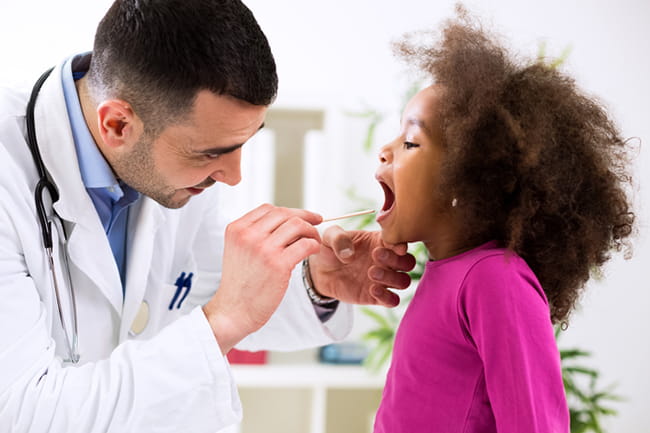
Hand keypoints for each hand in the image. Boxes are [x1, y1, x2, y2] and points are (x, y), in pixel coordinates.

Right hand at [203, 204, 321, 353]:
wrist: (233, 311)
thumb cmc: (239, 285)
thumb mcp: (238, 250)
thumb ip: (256, 235)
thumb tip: (286, 224)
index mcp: (237, 229)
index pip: (268, 209)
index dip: (290, 211)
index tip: (303, 216)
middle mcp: (248, 235)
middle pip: (284, 214)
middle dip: (304, 217)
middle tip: (316, 225)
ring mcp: (263, 248)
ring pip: (297, 225)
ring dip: (311, 231)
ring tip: (314, 241)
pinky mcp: (278, 264)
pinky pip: (305, 244)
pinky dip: (314, 245)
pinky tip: (313, 251)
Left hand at [308, 226, 415, 306]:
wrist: (320, 272)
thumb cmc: (329, 249)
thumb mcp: (329, 237)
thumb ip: (339, 238)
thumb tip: (349, 254)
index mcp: (380, 241)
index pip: (399, 241)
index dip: (400, 243)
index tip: (394, 246)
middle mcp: (387, 261)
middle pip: (408, 262)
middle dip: (397, 260)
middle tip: (376, 255)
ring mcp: (383, 279)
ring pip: (404, 281)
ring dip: (392, 278)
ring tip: (371, 273)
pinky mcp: (376, 297)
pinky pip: (393, 300)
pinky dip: (388, 297)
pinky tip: (372, 289)